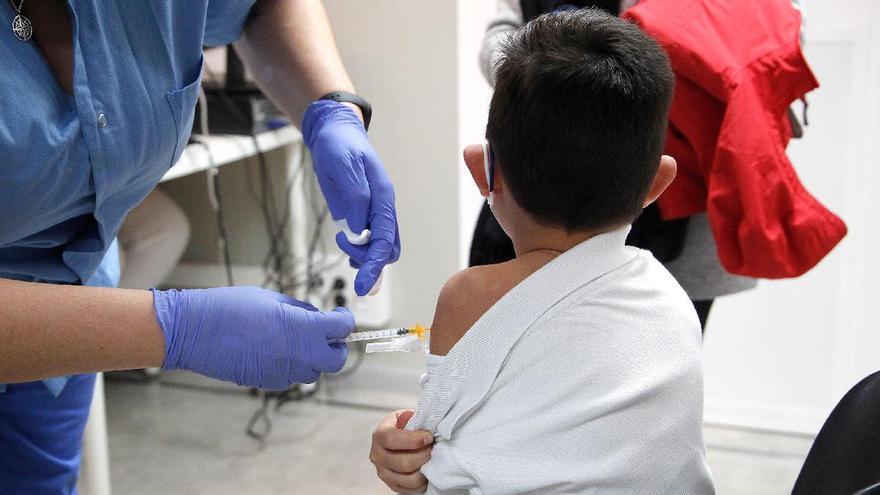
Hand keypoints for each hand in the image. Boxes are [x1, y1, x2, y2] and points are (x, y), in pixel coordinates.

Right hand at [152, 287, 352, 389]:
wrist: (194, 331)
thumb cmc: (229, 307)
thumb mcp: (271, 298)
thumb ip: (299, 310)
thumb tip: (315, 317)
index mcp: (303, 328)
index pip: (341, 329)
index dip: (344, 320)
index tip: (340, 315)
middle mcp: (299, 354)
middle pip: (335, 360)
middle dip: (335, 347)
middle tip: (325, 334)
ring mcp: (282, 372)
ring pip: (313, 372)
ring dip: (312, 358)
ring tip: (296, 341)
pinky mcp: (266, 382)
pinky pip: (289, 377)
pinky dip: (290, 366)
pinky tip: (275, 351)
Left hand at [302, 100, 400, 295]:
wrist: (334, 133)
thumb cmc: (338, 145)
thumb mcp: (342, 165)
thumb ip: (354, 197)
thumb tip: (359, 231)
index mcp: (383, 197)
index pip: (385, 239)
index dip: (375, 265)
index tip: (364, 286)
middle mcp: (383, 208)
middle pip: (388, 249)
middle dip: (369, 261)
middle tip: (345, 251)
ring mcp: (373, 213)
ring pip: (381, 248)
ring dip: (364, 257)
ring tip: (342, 242)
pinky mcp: (362, 215)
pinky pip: (369, 241)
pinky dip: (361, 253)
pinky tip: (349, 254)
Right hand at [370, 410, 432, 492]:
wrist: (399, 439)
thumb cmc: (406, 426)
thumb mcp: (407, 416)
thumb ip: (414, 419)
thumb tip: (426, 424)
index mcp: (379, 435)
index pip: (391, 439)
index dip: (413, 440)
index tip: (428, 437)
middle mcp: (377, 456)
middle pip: (403, 463)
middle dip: (424, 456)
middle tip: (433, 448)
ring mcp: (383, 473)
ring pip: (409, 479)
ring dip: (425, 469)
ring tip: (431, 459)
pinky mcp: (392, 485)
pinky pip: (411, 489)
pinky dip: (423, 481)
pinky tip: (426, 469)